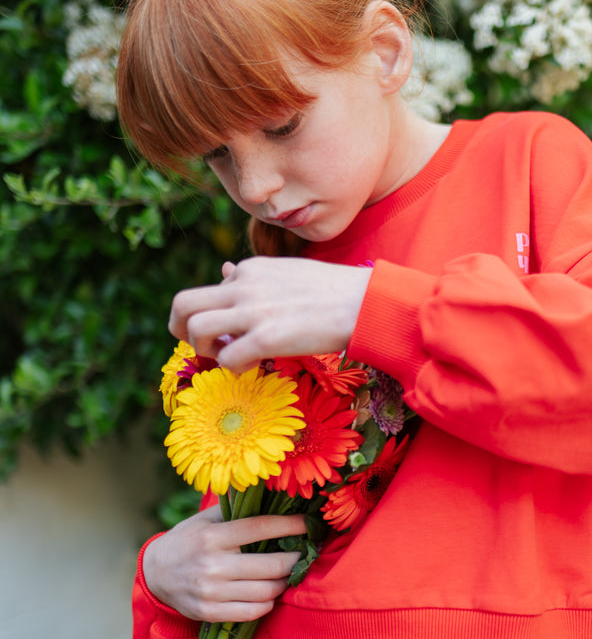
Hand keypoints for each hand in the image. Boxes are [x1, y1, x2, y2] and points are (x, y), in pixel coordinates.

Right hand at [142, 505, 309, 622]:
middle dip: (295, 559)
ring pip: (267, 591)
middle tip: (305, 553)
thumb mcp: (203, 520)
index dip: (291, 526)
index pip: (261, 528)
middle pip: (272, 565)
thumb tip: (269, 491)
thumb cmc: (187, 541)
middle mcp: (212, 565)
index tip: (309, 524)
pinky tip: (270, 593)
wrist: (155, 574)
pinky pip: (253, 612)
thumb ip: (234, 508)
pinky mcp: (210, 613)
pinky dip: (268, 603)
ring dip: (284, 582)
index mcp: (212, 536)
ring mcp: (211, 592)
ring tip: (288, 573)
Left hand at [169, 258, 372, 371]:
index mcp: (250, 270)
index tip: (235, 330)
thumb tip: (226, 272)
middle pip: (183, 303)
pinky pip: (227, 359)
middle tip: (201, 346)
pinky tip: (255, 365)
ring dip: (204, 350)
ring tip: (229, 356)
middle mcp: (244, 286)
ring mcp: (254, 312)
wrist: (365, 302)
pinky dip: (234, 368)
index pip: (210, 291)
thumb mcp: (287, 272)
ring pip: (195, 330)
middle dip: (179, 328)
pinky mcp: (268, 338)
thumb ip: (255, 277)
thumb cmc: (334, 292)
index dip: (215, 316)